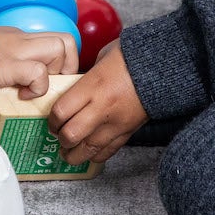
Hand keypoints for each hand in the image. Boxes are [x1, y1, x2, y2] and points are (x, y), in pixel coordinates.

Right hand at [0, 23, 77, 99]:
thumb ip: (5, 64)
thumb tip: (15, 86)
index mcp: (17, 37)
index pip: (55, 40)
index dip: (63, 62)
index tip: (53, 81)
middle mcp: (21, 39)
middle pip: (67, 40)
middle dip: (68, 67)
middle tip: (51, 85)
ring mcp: (16, 50)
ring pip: (60, 48)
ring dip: (55, 74)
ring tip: (37, 90)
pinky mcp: (7, 65)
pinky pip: (38, 72)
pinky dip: (37, 87)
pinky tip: (22, 95)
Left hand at [49, 40, 145, 164]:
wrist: (162, 68)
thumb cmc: (131, 57)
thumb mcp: (103, 58)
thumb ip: (87, 74)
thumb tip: (75, 83)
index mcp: (93, 86)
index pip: (61, 112)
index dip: (52, 120)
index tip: (51, 120)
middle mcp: (102, 108)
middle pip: (71, 135)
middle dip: (61, 139)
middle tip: (57, 136)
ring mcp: (116, 123)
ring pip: (89, 150)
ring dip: (74, 155)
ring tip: (67, 154)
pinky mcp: (128, 132)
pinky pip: (108, 151)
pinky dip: (95, 156)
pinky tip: (89, 154)